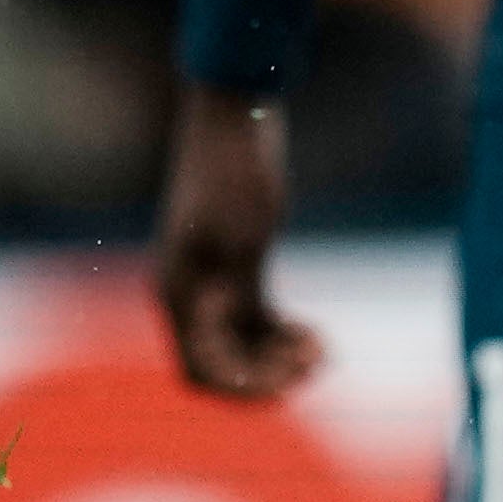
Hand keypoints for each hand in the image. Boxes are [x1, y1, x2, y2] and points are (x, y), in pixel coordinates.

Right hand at [153, 85, 317, 400]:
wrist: (235, 113)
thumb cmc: (236, 170)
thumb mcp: (244, 241)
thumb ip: (239, 302)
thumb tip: (231, 357)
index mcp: (179, 292)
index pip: (205, 370)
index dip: (246, 388)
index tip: (292, 380)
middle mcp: (188, 294)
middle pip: (222, 365)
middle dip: (269, 374)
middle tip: (317, 364)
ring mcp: (210, 281)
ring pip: (241, 346)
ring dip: (280, 357)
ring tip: (323, 350)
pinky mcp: (234, 266)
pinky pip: (254, 320)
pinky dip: (282, 333)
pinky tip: (315, 334)